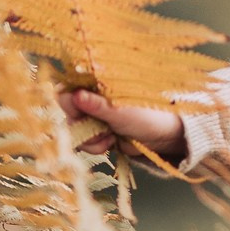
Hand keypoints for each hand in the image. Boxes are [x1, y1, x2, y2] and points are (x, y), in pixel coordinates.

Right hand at [60, 90, 186, 160]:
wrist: (163, 137)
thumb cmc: (146, 116)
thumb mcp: (119, 110)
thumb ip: (96, 105)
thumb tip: (75, 95)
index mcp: (96, 84)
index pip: (66, 90)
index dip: (70, 104)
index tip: (82, 114)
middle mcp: (91, 98)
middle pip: (68, 113)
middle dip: (82, 126)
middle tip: (102, 129)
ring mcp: (93, 116)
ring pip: (75, 130)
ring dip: (90, 138)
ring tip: (110, 137)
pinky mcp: (97, 131)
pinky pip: (84, 141)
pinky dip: (95, 146)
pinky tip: (111, 142)